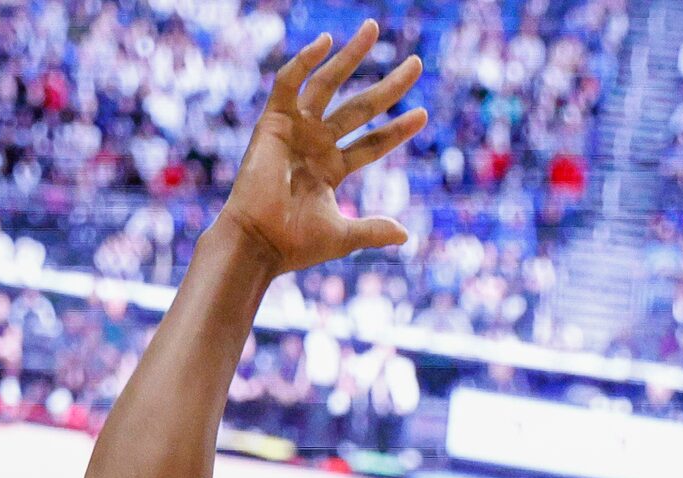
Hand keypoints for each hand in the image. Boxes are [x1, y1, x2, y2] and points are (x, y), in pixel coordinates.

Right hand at [220, 23, 425, 275]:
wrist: (260, 241)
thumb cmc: (295, 242)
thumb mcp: (343, 235)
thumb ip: (373, 230)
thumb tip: (406, 234)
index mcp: (331, 169)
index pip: (372, 142)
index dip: (397, 129)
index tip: (423, 114)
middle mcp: (316, 143)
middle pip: (360, 108)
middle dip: (388, 87)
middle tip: (417, 64)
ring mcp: (296, 129)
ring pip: (328, 84)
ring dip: (350, 57)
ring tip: (373, 29)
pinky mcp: (273, 121)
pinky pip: (289, 82)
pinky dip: (305, 61)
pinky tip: (327, 42)